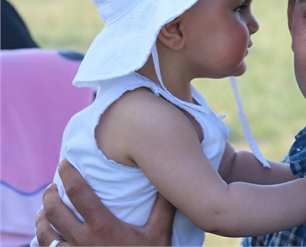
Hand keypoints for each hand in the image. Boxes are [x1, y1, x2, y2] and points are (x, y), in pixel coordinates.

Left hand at [36, 159, 175, 245]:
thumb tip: (168, 179)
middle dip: (49, 194)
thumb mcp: (159, 233)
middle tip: (53, 186)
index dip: (68, 174)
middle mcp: (83, 241)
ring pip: (44, 234)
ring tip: (44, 209)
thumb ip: (163, 206)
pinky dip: (42, 241)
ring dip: (41, 218)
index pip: (78, 192)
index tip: (65, 163)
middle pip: (54, 211)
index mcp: (103, 226)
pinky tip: (45, 235)